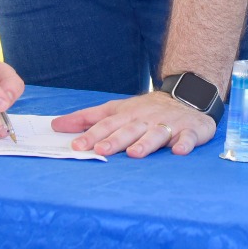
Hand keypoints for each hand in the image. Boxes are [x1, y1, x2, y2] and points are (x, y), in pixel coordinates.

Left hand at [51, 91, 215, 157]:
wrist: (188, 95)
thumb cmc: (146, 109)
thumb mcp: (116, 109)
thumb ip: (88, 118)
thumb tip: (57, 125)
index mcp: (128, 114)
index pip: (107, 124)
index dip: (92, 135)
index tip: (76, 146)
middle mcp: (146, 119)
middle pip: (129, 129)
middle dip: (115, 140)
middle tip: (101, 150)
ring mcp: (169, 124)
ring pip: (156, 133)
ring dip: (145, 143)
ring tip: (134, 153)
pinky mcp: (190, 130)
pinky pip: (188, 137)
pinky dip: (184, 143)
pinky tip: (178, 150)